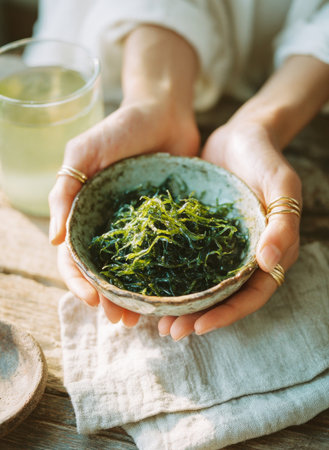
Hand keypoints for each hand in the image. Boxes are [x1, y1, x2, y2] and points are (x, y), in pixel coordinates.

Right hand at [50, 98, 198, 322]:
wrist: (164, 112)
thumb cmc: (120, 128)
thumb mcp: (84, 152)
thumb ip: (65, 190)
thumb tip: (54, 241)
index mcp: (86, 213)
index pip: (76, 256)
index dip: (79, 281)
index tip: (93, 300)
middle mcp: (111, 226)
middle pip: (105, 271)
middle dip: (109, 298)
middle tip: (122, 321)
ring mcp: (139, 227)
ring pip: (133, 271)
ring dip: (135, 297)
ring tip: (144, 319)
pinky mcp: (167, 224)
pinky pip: (164, 255)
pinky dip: (163, 277)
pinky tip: (171, 295)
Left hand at [158, 120, 301, 339]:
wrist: (241, 135)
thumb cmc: (266, 159)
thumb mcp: (281, 186)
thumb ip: (281, 224)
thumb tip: (268, 263)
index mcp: (268, 252)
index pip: (251, 294)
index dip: (228, 314)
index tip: (199, 326)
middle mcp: (243, 255)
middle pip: (223, 297)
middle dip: (198, 317)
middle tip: (170, 332)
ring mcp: (220, 246)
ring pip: (201, 284)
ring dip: (181, 305)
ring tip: (155, 320)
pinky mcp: (200, 234)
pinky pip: (185, 259)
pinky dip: (170, 275)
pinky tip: (148, 285)